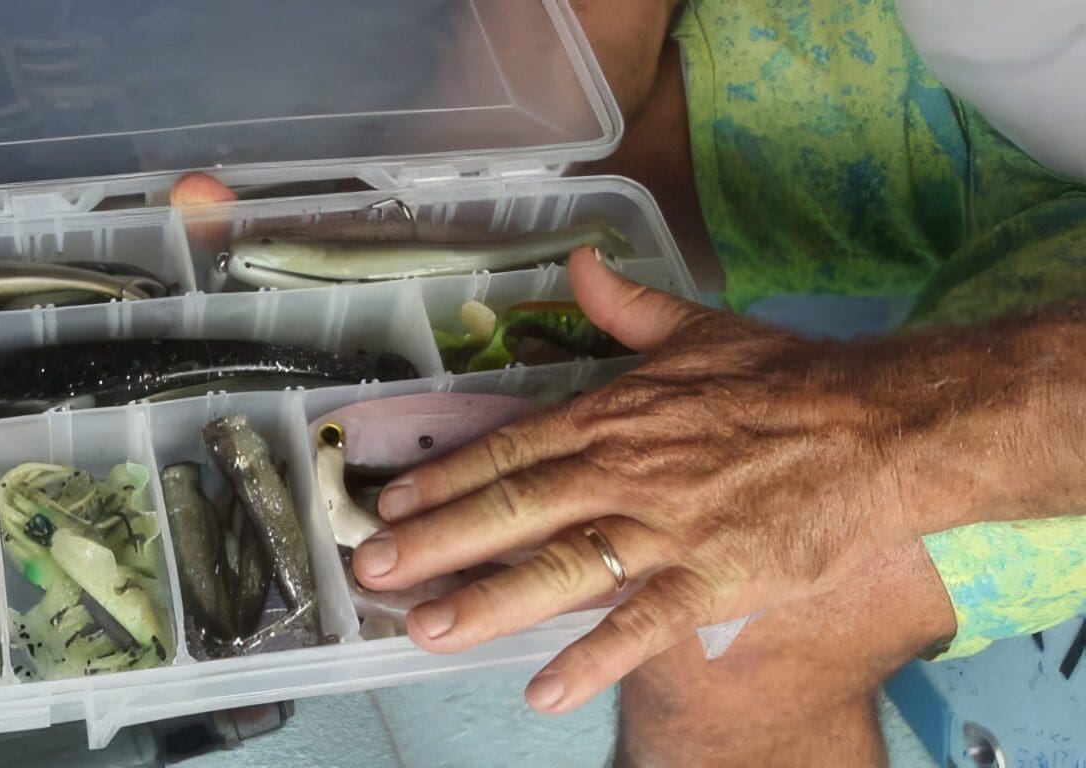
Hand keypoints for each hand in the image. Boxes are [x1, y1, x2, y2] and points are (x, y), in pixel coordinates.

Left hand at [351, 247, 1074, 713]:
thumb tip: (577, 260)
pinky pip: (642, 624)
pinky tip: (542, 690)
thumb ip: (624, 305)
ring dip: (487, 601)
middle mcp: (624, 471)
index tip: (388, 503)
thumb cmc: (788, 380)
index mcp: (613, 415)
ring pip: (559, 568)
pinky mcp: (714, 578)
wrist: (880, 427)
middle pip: (512, 509)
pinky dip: (593, 659)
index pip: (508, 449)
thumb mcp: (698, 329)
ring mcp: (666, 528)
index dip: (442, 478)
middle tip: (370, 570)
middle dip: (434, 541)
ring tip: (424, 630)